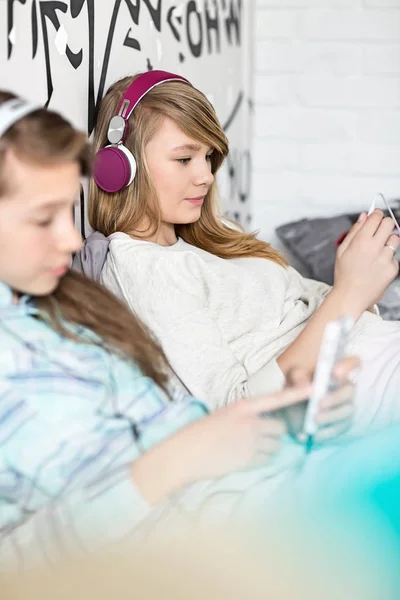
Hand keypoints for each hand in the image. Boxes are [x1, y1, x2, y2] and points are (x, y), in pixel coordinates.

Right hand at [131, 383, 310, 503]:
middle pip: (280, 428)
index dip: (298, 394)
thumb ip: (246, 416)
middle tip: (259, 437)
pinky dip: (259, 460)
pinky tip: (241, 457)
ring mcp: (250, 442)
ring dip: (267, 448)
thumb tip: (263, 424)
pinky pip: (266, 460)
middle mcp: (250, 422)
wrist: (185, 453)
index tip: (316, 389)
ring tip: (245, 448)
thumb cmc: (201, 432)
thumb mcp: (224, 415)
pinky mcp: (248, 460)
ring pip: (275, 445)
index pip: (276, 398)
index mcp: (243, 406)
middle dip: (275, 434)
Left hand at [283, 356, 357, 442]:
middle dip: (336, 397)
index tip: (335, 372)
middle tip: (320, 403)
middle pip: (350, 391)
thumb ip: (298, 377)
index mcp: (338, 370)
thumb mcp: (293, 377)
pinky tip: (315, 434)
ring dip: (331, 416)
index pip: (353, 363)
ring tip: (315, 419)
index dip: (348, 366)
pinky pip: (339, 429)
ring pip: (346, 411)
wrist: (291, 406)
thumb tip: (304, 386)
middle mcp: (346, 388)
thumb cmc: (296, 384)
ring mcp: (346, 406)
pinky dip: (327, 432)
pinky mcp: (341, 424)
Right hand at [333, 210, 398, 314]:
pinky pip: (394, 257)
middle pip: (390, 224)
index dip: (376, 214)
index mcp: (361, 241)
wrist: (350, 296)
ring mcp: (386, 258)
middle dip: (385, 224)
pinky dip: (387, 259)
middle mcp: (375, 247)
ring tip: (377, 252)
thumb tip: (364, 216)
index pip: (376, 217)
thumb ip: (354, 231)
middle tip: (379, 231)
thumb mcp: (342, 250)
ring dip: (388, 241)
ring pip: (395, 239)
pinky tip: (377, 266)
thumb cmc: (344, 275)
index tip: (376, 216)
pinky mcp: (393, 269)